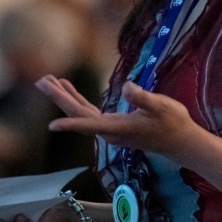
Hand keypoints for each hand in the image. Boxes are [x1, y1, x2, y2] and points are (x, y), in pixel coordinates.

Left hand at [35, 75, 202, 158]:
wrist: (181, 141)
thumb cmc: (173, 122)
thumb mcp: (161, 106)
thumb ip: (143, 97)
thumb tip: (128, 87)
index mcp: (118, 127)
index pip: (90, 124)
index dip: (71, 124)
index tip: (52, 126)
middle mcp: (109, 130)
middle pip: (78, 114)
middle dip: (59, 97)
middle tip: (40, 80)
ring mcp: (110, 129)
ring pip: (81, 112)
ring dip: (65, 97)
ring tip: (48, 81)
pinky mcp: (114, 125)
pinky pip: (88, 112)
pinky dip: (77, 99)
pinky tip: (70, 89)